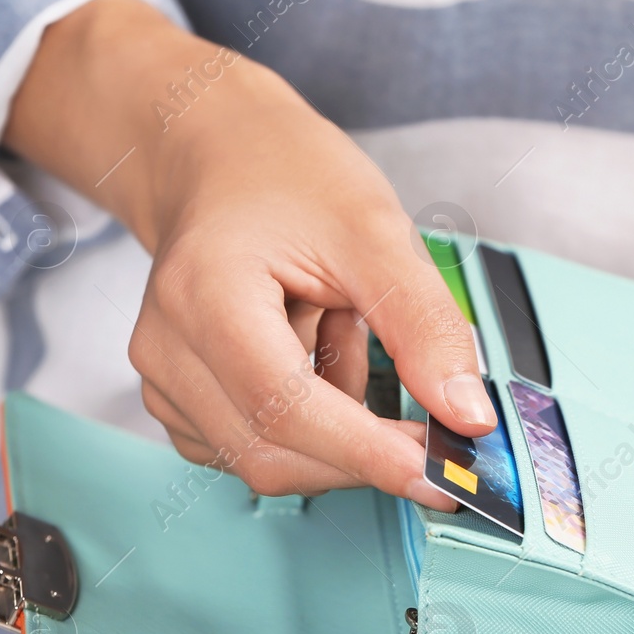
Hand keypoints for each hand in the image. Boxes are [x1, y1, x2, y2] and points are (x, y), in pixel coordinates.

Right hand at [4, 0, 491, 503]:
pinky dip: (312, 423)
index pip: (286, 409)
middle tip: (433, 419)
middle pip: (275, 452)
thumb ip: (424, 326)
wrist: (220, 156)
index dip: (367, 454)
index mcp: (205, 297)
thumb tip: (467, 416)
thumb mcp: (375, 232)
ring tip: (341, 328)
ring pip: (270, 459)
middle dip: (365, 452)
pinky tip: (317, 353)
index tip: (440, 477)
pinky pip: (258, 447)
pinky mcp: (182, 403)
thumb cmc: (285, 176)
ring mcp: (166, 382)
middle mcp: (167, 350)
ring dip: (336, 424)